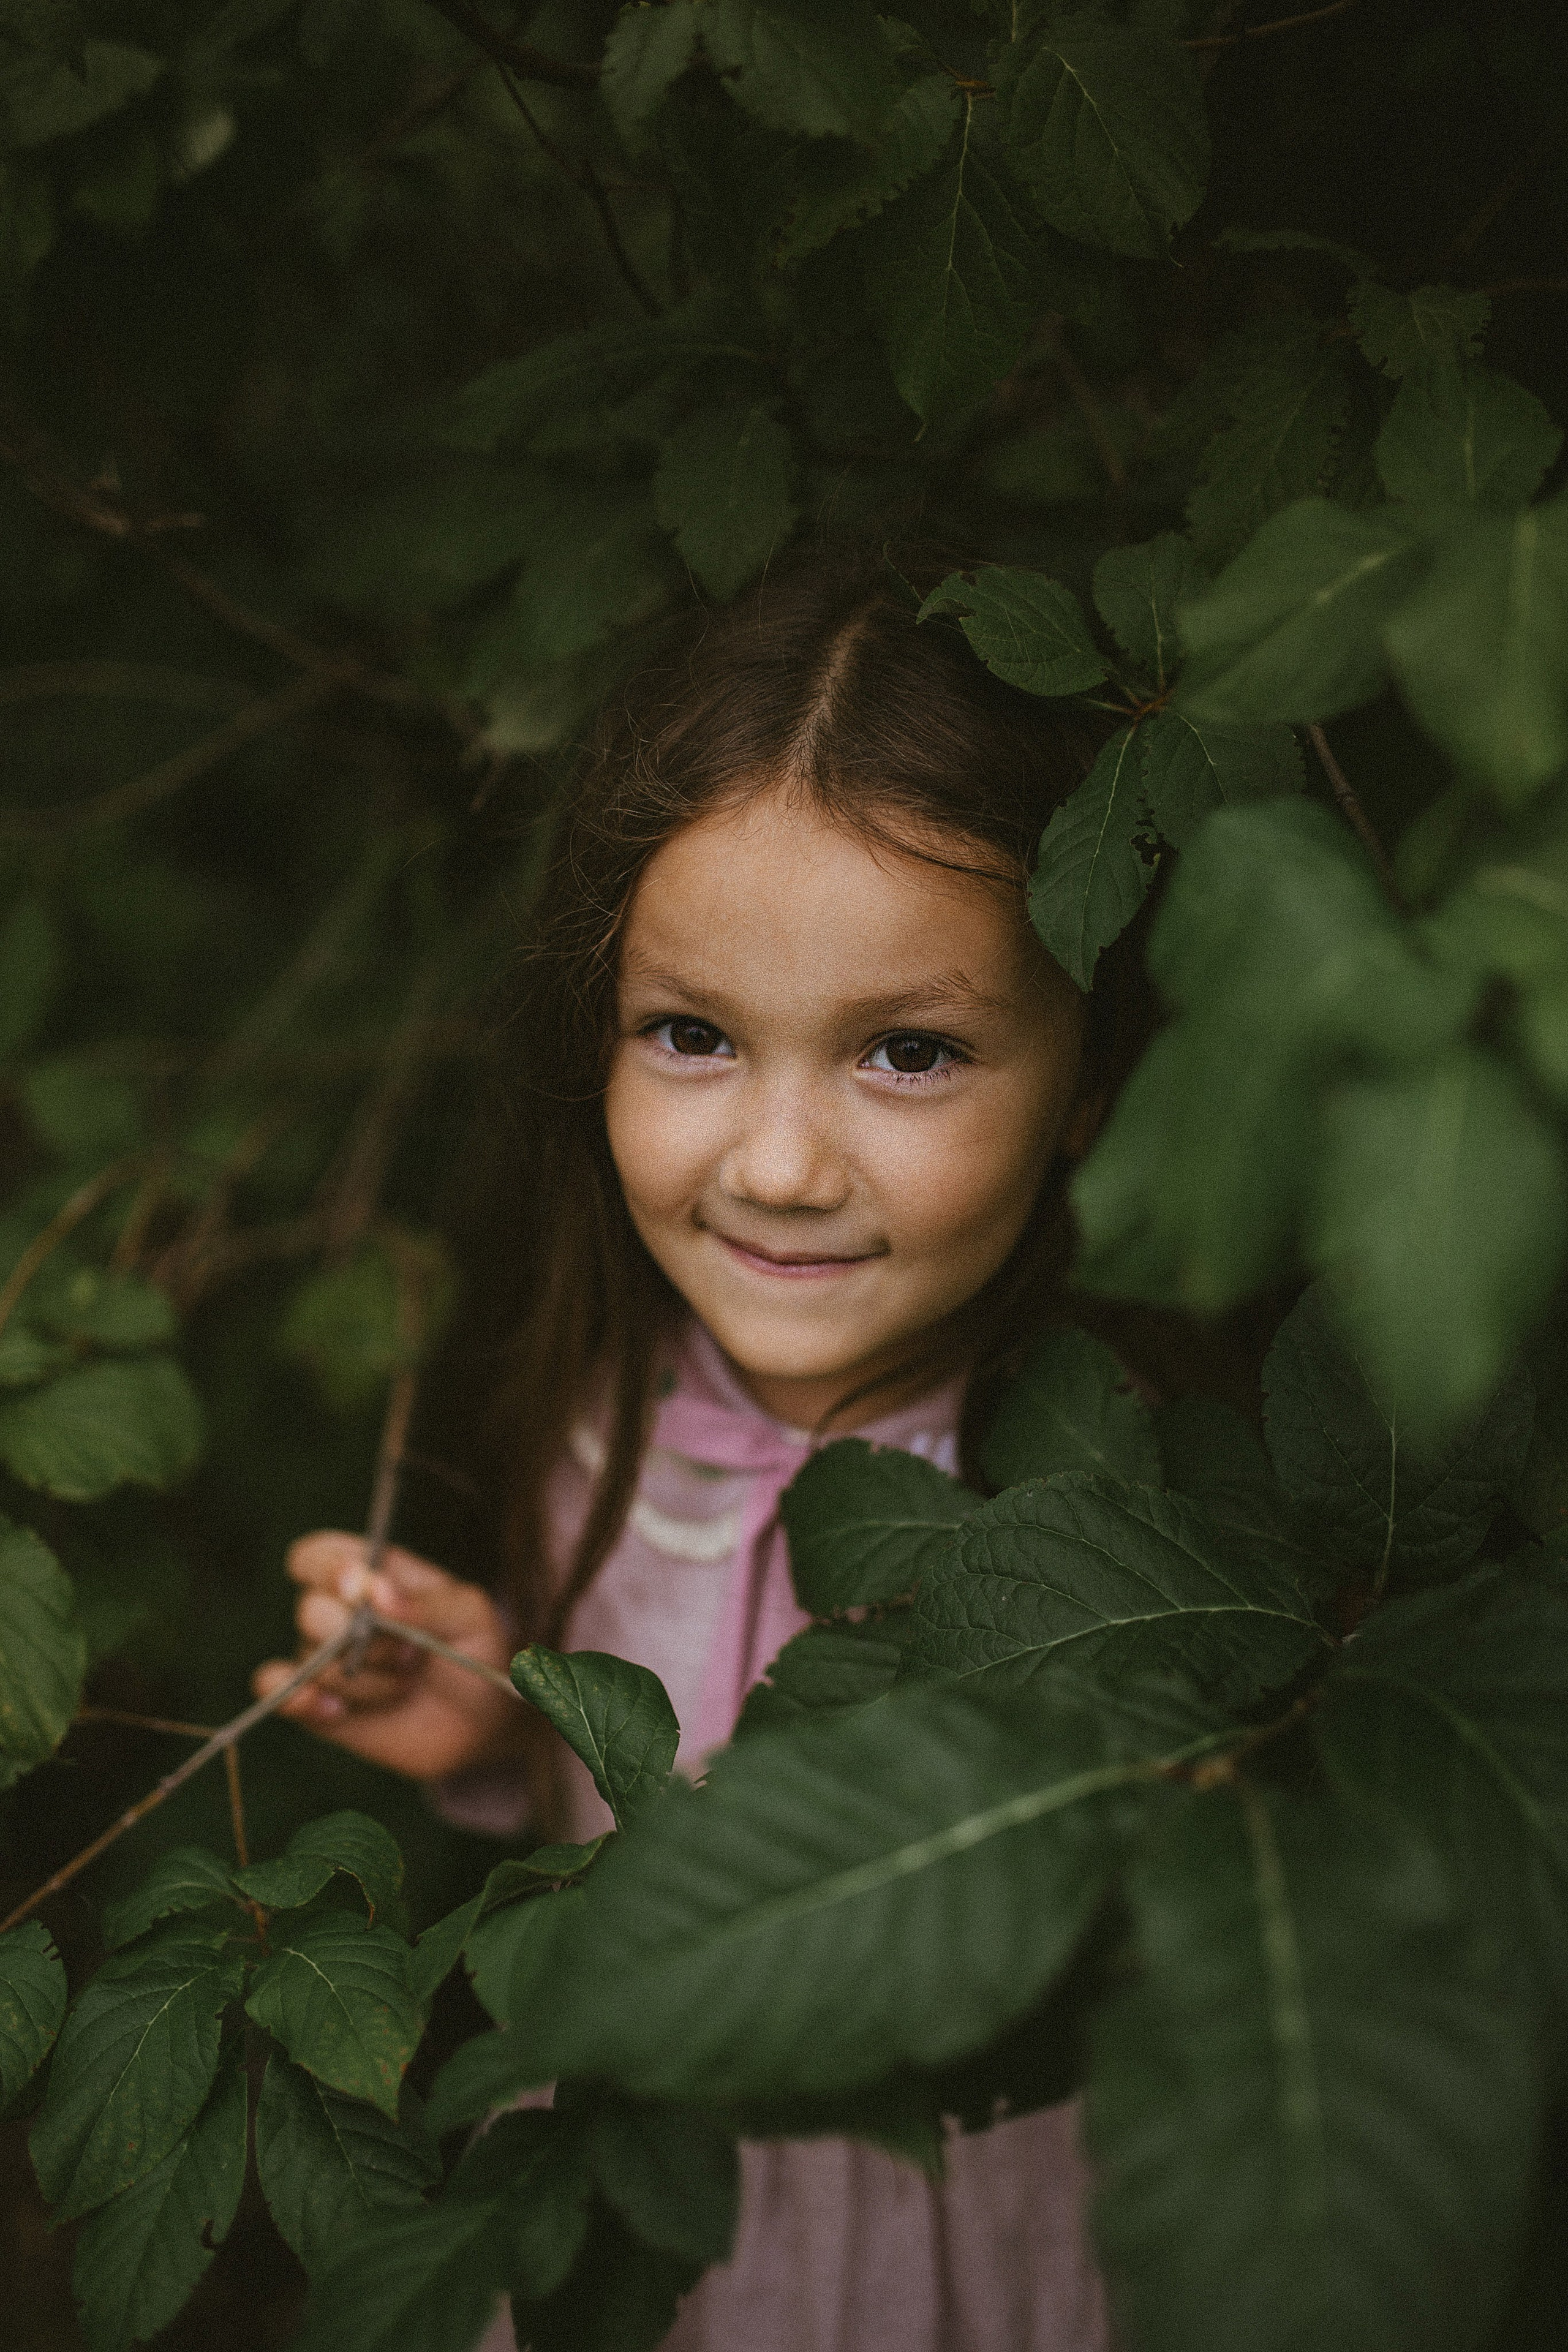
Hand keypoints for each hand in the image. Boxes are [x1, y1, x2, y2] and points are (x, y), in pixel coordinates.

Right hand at [251, 1533, 522, 1782]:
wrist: (481, 1721)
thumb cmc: (475, 1651)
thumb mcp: (469, 1617)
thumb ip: (424, 1602)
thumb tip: (374, 1589)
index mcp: (371, 1574)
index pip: (315, 1556)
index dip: (327, 1569)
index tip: (358, 1589)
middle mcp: (338, 1612)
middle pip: (309, 1610)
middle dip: (362, 1638)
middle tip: (410, 1655)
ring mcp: (325, 1658)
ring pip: (311, 1660)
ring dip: (365, 1680)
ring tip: (404, 1684)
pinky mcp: (318, 1704)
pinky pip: (278, 1692)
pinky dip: (297, 1698)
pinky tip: (337, 1711)